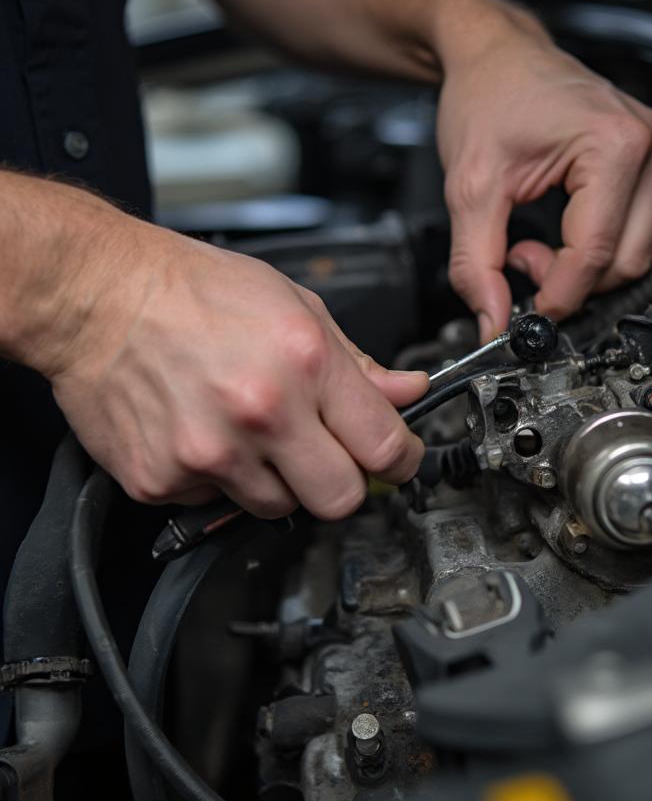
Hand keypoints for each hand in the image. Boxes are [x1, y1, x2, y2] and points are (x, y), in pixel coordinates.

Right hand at [45, 223, 426, 518]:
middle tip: (325, 453)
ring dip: (278, 480)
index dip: (402, 460)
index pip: (385, 448)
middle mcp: (260, 414)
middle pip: (341, 499)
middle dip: (343, 481)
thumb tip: (405, 392)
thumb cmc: (194, 291)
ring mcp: (208, 455)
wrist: (97, 294)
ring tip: (249, 430)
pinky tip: (204, 432)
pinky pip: (215, 503)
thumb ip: (358, 362)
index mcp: (304, 364)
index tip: (397, 460)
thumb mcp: (297, 305)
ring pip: (279, 509)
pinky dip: (218, 479)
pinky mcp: (162, 480)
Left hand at [436, 16, 651, 340]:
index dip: (559, 294)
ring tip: (541, 240)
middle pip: (628, 263)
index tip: (527, 309)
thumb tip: (492, 320)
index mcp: (614, 144)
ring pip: (644, 258)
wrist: (499, 56)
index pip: (597, 253)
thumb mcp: (469, 186)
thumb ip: (476, 263)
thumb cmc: (490, 95)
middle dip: (572, 278)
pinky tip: (568, 229)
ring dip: (591, 269)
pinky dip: (607, 251)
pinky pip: (649, 237)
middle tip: (521, 255)